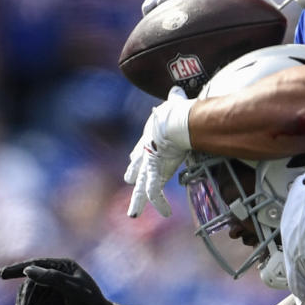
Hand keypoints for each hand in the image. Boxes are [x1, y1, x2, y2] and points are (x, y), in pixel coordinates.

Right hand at [0, 257, 111, 304]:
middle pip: (29, 283)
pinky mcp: (43, 302)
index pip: (37, 264)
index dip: (18, 268)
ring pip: (26, 295)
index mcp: (62, 266)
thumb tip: (27, 270)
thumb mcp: (73, 290)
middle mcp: (52, 275)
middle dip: (24, 300)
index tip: (2, 274)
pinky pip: (28, 304)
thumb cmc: (90, 302)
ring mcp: (46, 288)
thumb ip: (52, 278)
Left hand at [125, 85, 194, 217]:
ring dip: (136, 202)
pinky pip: (155, 193)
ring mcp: (149, 166)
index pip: (140, 149)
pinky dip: (160, 204)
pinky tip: (166, 214)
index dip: (136, 156)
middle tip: (128, 181)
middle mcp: (146, 153)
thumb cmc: (176, 112)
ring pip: (139, 188)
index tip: (131, 162)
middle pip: (135, 168)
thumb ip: (175, 98)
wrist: (175, 122)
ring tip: (132, 215)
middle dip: (132, 175)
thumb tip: (176, 90)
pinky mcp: (156, 174)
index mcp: (150, 138)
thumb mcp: (174, 103)